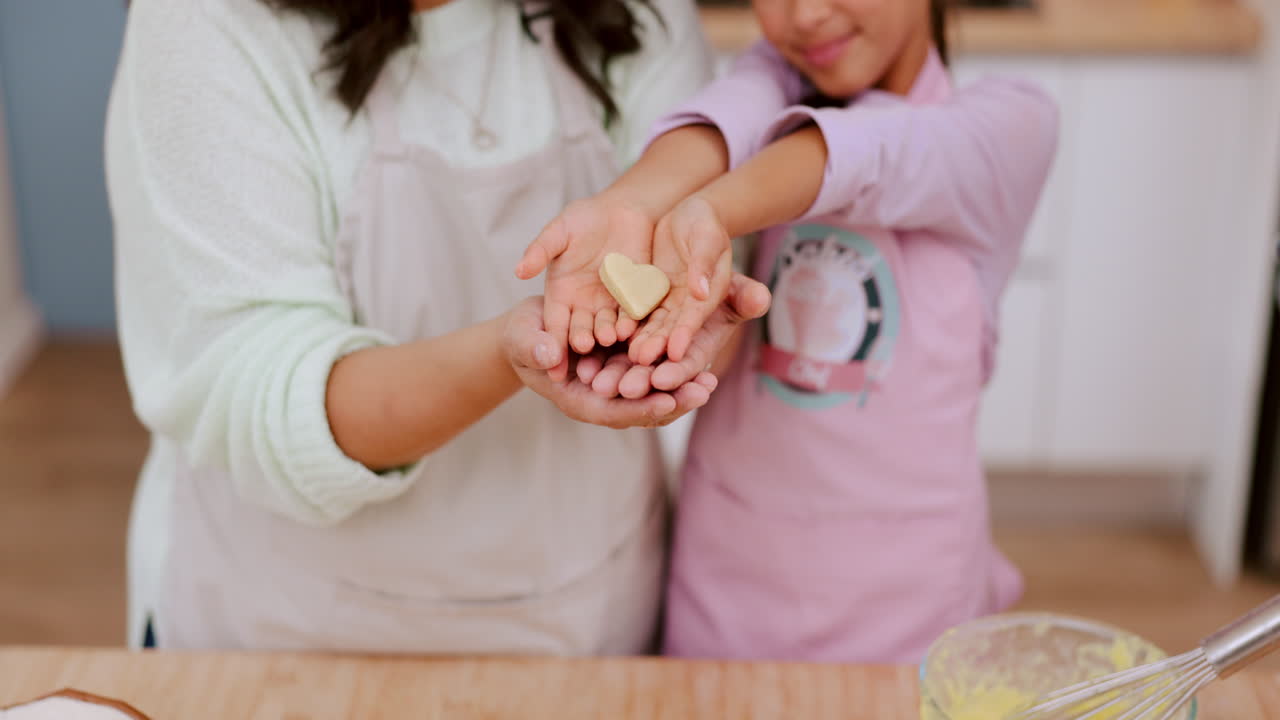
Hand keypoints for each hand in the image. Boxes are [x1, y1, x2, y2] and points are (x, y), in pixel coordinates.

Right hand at [503, 297, 716, 427]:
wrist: (532, 329)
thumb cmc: (522, 338)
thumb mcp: (521, 339)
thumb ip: (533, 347)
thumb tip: (548, 354)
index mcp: (580, 399)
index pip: (613, 410)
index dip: (639, 407)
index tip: (666, 402)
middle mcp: (604, 396)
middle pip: (642, 406)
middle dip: (673, 400)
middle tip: (703, 391)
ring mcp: (618, 381)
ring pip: (653, 391)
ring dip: (682, 386)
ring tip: (711, 379)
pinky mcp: (627, 362)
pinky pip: (653, 369)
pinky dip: (674, 365)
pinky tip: (702, 357)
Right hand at [515, 195, 654, 378]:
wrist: (622, 209)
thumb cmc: (584, 218)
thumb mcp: (559, 231)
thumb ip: (540, 251)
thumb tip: (518, 271)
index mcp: (561, 293)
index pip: (554, 322)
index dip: (551, 339)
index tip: (549, 358)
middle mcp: (583, 304)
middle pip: (580, 328)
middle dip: (580, 339)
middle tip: (582, 348)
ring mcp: (609, 303)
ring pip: (606, 325)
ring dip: (606, 333)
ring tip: (607, 339)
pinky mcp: (634, 298)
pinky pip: (631, 314)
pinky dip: (630, 322)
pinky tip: (630, 328)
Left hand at [628, 195, 734, 365]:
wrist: (688, 214)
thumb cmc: (704, 223)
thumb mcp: (707, 238)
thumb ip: (703, 264)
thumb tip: (701, 292)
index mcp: (709, 295)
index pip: (695, 317)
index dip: (685, 335)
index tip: (675, 352)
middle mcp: (689, 305)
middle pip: (672, 330)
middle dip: (658, 348)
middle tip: (642, 364)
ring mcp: (669, 303)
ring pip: (653, 326)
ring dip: (642, 343)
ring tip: (628, 359)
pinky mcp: (650, 295)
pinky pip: (637, 312)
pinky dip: (627, 325)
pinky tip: (612, 338)